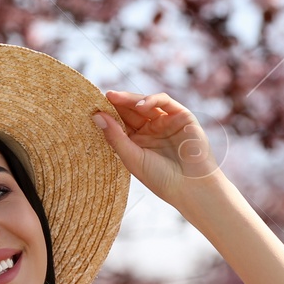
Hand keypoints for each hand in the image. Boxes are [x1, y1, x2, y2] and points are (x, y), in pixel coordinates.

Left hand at [93, 90, 223, 210]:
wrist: (191, 187)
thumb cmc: (160, 178)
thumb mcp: (132, 158)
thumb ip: (115, 136)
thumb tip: (96, 115)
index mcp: (138, 141)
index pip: (121, 122)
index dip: (108, 114)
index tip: (92, 107)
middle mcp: (152, 130)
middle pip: (131, 111)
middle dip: (117, 103)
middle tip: (102, 96)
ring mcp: (167, 122)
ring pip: (146, 103)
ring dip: (130, 99)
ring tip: (113, 97)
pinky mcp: (182, 116)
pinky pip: (165, 101)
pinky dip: (151, 100)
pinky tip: (139, 105)